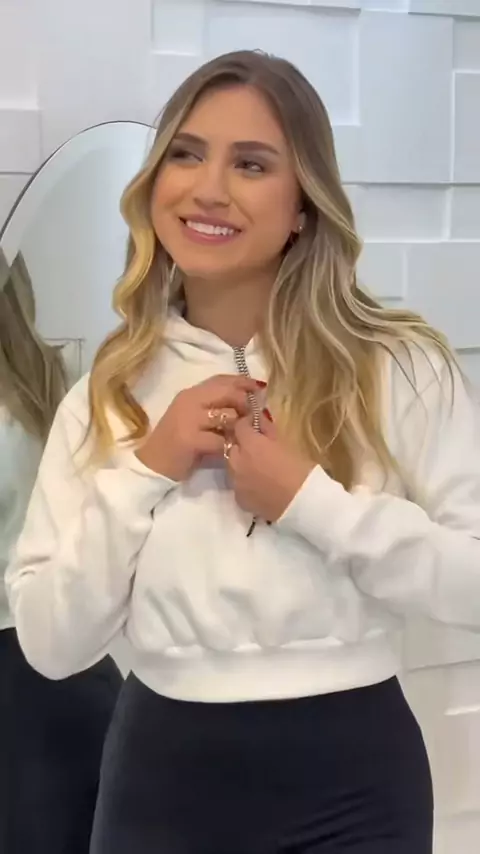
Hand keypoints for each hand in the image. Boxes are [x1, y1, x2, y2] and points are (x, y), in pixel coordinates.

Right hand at [135, 375, 261, 480]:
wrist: (153, 464)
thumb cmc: (176, 442)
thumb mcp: (192, 417)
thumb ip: (212, 407)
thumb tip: (244, 401)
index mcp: (190, 394)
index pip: (220, 380)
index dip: (242, 381)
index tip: (258, 387)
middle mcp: (189, 401)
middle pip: (227, 393)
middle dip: (245, 403)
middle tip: (253, 415)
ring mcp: (189, 419)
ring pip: (227, 415)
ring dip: (239, 426)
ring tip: (241, 436)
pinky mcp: (190, 439)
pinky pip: (220, 439)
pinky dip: (228, 445)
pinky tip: (229, 450)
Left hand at [227, 413, 314, 522]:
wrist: (303, 505)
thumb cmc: (301, 471)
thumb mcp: (288, 444)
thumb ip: (269, 431)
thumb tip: (261, 420)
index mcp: (251, 444)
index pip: (239, 426)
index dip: (247, 424)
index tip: (256, 425)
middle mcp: (238, 462)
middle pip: (232, 447)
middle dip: (242, 445)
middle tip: (258, 448)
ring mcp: (236, 482)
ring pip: (232, 467)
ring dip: (241, 464)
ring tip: (259, 468)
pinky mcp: (239, 499)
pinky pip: (238, 485)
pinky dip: (245, 483)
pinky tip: (260, 486)